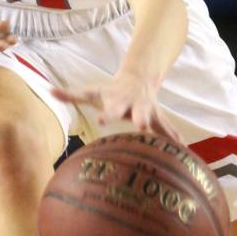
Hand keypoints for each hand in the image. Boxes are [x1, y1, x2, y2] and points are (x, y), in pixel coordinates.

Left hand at [52, 72, 180, 142]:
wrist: (137, 79)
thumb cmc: (110, 91)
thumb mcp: (91, 91)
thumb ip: (71, 94)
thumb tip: (48, 90)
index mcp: (118, 102)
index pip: (110, 108)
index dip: (106, 113)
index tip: (102, 120)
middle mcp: (135, 106)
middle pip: (138, 113)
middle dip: (141, 119)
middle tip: (142, 126)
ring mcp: (150, 112)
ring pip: (159, 123)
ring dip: (166, 134)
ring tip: (176, 146)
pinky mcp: (159, 118)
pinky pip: (169, 131)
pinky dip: (177, 142)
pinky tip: (188, 156)